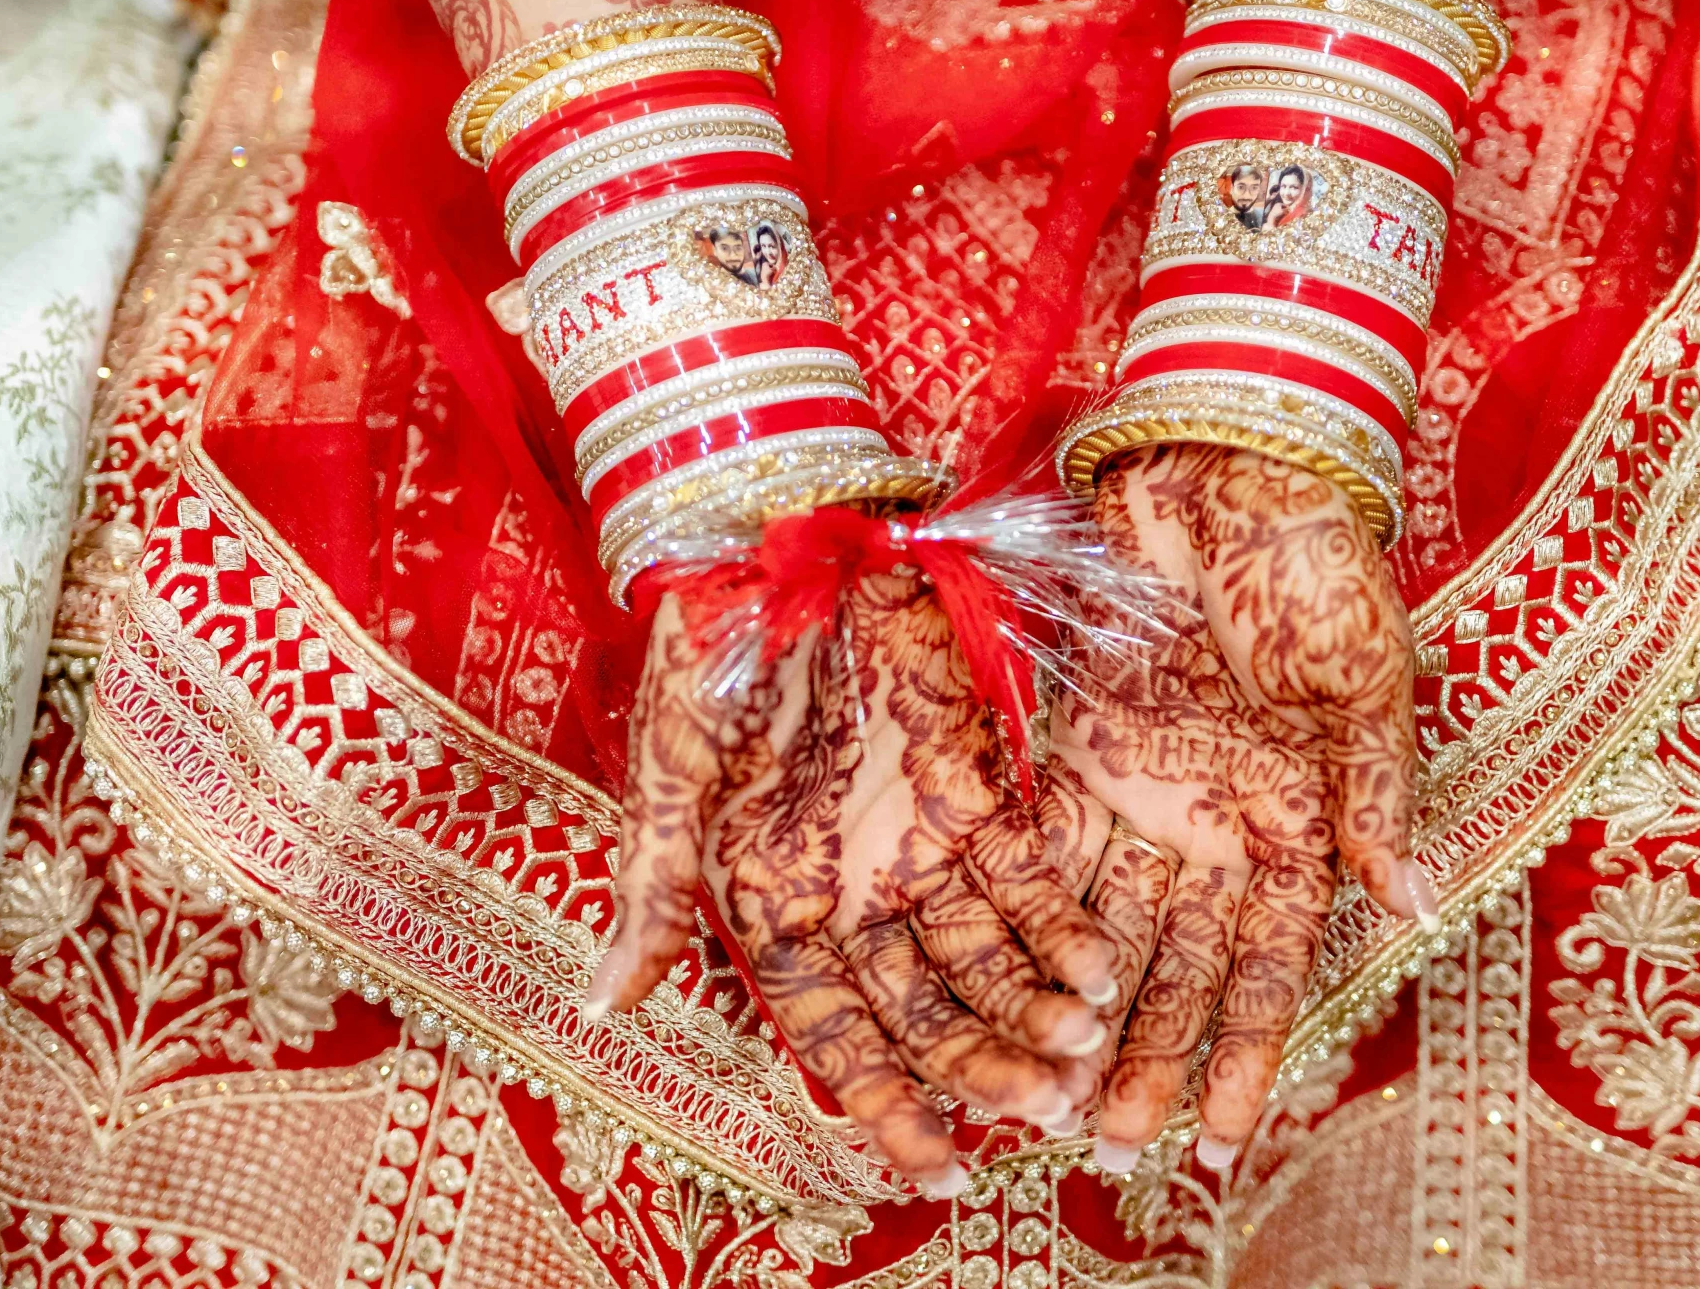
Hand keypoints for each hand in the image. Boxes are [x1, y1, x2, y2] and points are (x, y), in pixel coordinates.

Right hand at [588, 573, 1118, 1191]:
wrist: (778, 537)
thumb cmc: (703, 658)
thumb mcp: (669, 776)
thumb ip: (651, 889)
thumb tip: (598, 1009)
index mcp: (770, 900)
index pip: (831, 1029)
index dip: (879, 1098)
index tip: (931, 1163)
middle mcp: (851, 887)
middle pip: (924, 1005)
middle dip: (981, 1064)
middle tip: (1042, 1115)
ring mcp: (916, 839)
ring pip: (987, 954)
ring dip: (1035, 1009)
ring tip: (1084, 1063)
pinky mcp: (973, 783)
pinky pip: (1026, 873)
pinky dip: (1062, 923)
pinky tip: (1100, 973)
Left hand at [1045, 443, 1436, 1172]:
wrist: (1228, 468)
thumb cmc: (1317, 566)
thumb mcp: (1366, 680)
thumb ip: (1376, 790)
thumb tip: (1413, 899)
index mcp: (1296, 819)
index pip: (1268, 963)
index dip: (1245, 1049)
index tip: (1224, 1139)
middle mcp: (1214, 823)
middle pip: (1176, 966)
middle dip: (1150, 1059)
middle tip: (1115, 1151)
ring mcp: (1143, 790)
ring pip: (1107, 928)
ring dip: (1085, 1013)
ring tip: (1052, 1099)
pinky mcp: (1076, 747)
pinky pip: (1050, 851)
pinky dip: (1032, 920)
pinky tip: (1008, 986)